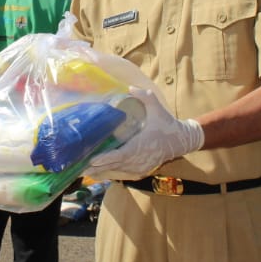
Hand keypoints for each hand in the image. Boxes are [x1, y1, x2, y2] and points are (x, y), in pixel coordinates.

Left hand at [87, 88, 203, 179]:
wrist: (180, 141)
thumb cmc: (167, 124)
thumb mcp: (157, 107)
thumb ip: (145, 96)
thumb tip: (129, 88)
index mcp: (143, 144)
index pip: (122, 154)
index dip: (107, 158)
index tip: (93, 159)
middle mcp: (141, 159)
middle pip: (116, 165)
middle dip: (97, 167)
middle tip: (80, 167)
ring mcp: (141, 167)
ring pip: (118, 171)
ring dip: (102, 171)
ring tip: (84, 171)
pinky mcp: (142, 171)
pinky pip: (124, 174)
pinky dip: (111, 173)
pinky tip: (98, 173)